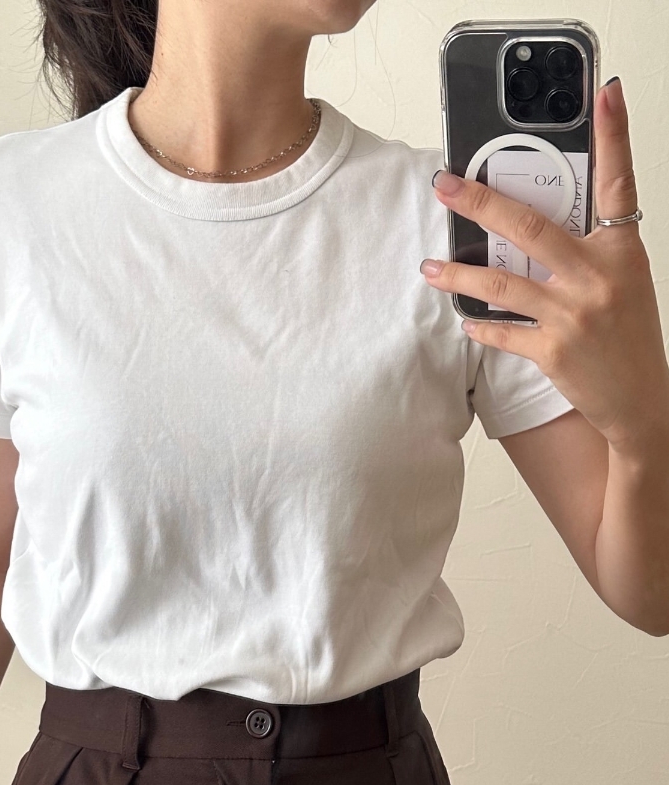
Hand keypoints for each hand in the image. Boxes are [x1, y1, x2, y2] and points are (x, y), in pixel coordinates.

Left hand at [420, 77, 668, 456]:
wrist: (641, 401)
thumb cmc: (629, 338)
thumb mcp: (623, 283)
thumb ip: (587, 253)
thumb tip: (531, 230)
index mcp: (621, 252)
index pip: (619, 182)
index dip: (613, 136)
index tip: (603, 95)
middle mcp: (597, 278)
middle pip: (530, 227)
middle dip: (480, 202)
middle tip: (446, 185)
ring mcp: (572, 315)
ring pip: (501, 283)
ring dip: (459, 274)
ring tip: (431, 269)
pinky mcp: (552, 351)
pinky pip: (502, 332)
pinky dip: (480, 326)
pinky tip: (465, 320)